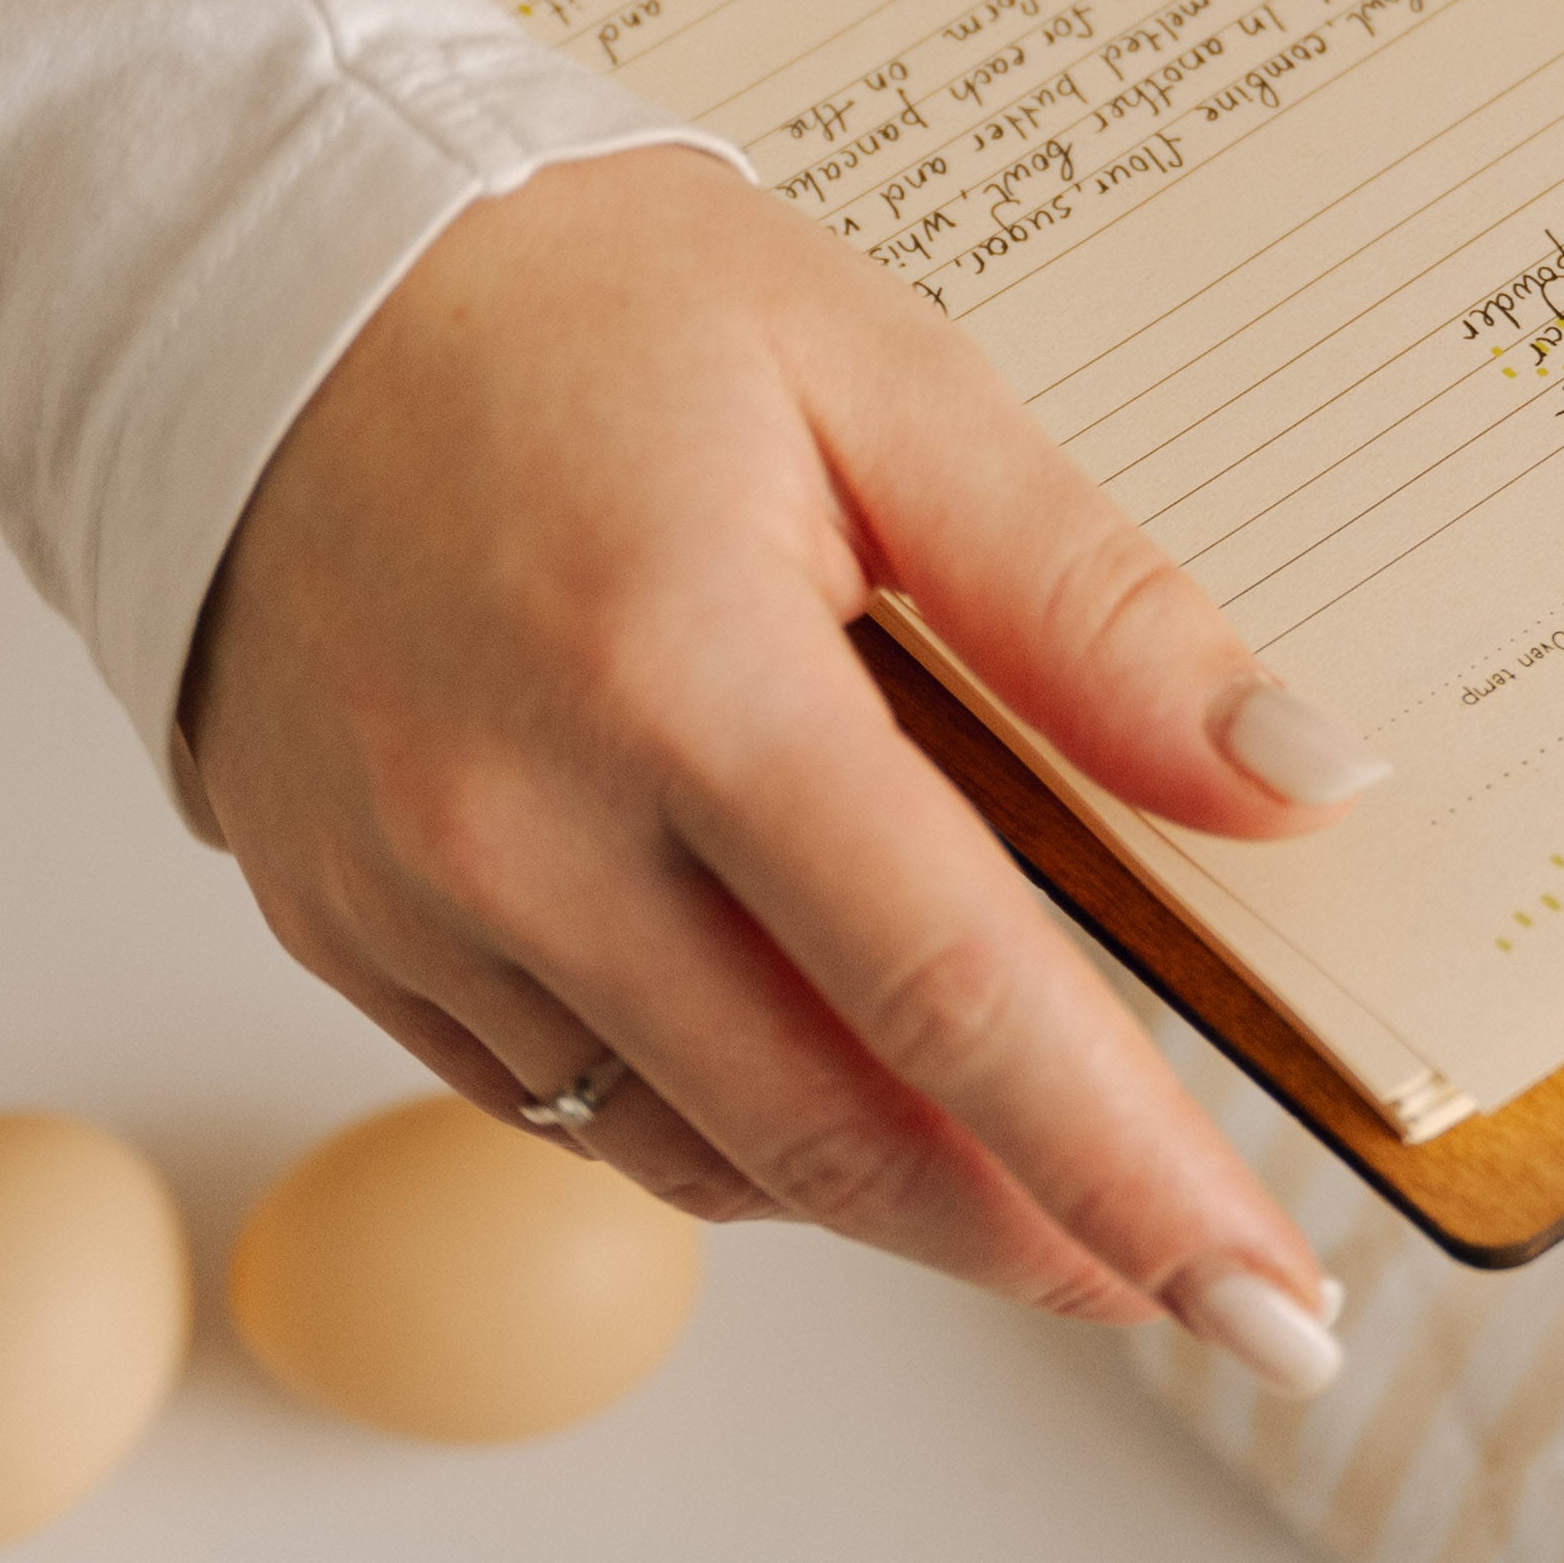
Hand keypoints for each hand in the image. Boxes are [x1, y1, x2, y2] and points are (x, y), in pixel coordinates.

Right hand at [186, 147, 1374, 1391]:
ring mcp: (415, 896)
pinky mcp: (346, 927)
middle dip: (1029, 1229)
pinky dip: (709, 1117)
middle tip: (1170, 1266)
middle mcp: (524, 819)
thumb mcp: (876, 369)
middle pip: (831, 1127)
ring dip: (875, 1178)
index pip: (957, 993)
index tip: (1265, 1298)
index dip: (1129, 1173)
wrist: (268, 264)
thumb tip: (1295, 779)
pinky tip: (796, 1049)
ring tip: (1006, 1152)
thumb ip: (1087, 600)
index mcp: (683, 664)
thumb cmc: (572, 288)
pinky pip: (559, 1105)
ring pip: (696, 1149)